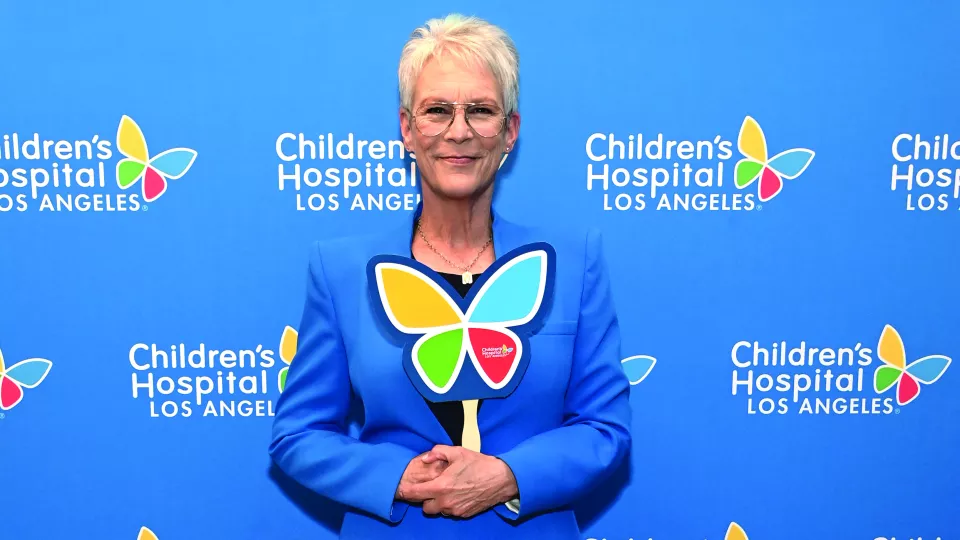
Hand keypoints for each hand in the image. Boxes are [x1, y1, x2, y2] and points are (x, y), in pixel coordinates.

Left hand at [400, 445, 518, 518]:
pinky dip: (451, 505)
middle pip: (424, 507)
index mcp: (440, 487)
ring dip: (438, 503)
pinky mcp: (464, 514)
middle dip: (425, 499)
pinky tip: (458, 494)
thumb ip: (437, 452)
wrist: (501, 479)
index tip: (403, 489)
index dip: (406, 492)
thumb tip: (425, 457)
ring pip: (438, 511)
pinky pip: (451, 512)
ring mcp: (455, 510)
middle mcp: (445, 502)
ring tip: (447, 490)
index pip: (414, 494)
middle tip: (432, 487)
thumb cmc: (479, 464)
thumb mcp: (457, 452)